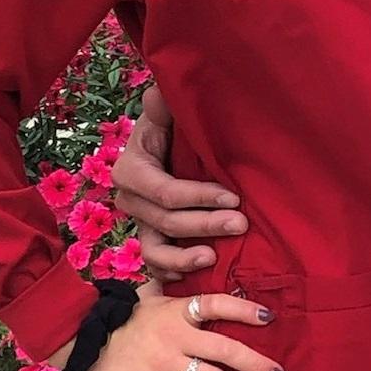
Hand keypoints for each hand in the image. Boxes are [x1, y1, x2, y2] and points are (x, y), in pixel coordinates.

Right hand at [54, 284, 283, 370]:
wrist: (82, 344)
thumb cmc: (118, 320)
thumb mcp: (144, 296)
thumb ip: (168, 286)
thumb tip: (188, 264)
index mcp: (176, 311)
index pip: (216, 305)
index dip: (244, 310)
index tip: (269, 318)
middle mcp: (176, 336)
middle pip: (225, 348)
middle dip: (256, 362)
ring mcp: (165, 363)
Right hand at [112, 85, 249, 281]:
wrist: (172, 140)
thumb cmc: (174, 124)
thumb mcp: (170, 111)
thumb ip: (164, 104)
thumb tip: (158, 95)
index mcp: (131, 168)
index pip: (165, 192)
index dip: (199, 198)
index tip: (233, 197)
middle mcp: (129, 198)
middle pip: (166, 221)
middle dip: (205, 225)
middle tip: (241, 224)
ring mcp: (139, 221)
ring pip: (155, 250)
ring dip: (184, 257)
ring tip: (213, 259)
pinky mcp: (150, 237)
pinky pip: (155, 264)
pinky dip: (171, 272)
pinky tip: (194, 276)